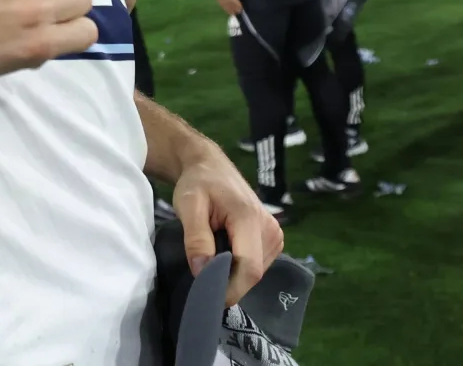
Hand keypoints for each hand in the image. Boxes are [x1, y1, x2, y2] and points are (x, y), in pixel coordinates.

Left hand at [173, 142, 284, 306]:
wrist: (210, 166)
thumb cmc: (198, 183)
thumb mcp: (188, 205)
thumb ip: (196, 238)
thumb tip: (202, 271)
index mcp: (250, 218)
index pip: (249, 268)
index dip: (229, 288)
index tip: (206, 296)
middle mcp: (270, 228)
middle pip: (253, 273)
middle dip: (228, 282)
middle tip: (202, 279)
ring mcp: (274, 233)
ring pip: (256, 271)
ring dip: (233, 275)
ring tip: (211, 260)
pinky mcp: (273, 237)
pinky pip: (258, 264)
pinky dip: (239, 266)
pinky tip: (223, 255)